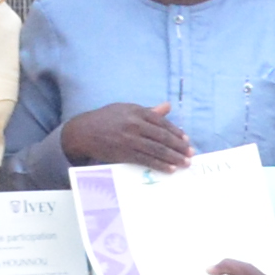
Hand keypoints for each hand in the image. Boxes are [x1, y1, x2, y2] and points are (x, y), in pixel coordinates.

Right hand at [58, 102, 199, 174]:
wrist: (83, 132)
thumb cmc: (107, 119)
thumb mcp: (126, 109)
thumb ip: (148, 110)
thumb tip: (168, 106)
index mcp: (136, 111)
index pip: (161, 122)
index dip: (176, 132)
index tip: (186, 139)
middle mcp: (134, 124)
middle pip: (162, 137)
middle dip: (179, 146)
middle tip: (191, 153)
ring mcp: (129, 140)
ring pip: (156, 150)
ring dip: (173, 158)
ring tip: (185, 163)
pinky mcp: (124, 154)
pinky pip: (145, 160)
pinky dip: (159, 165)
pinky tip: (170, 169)